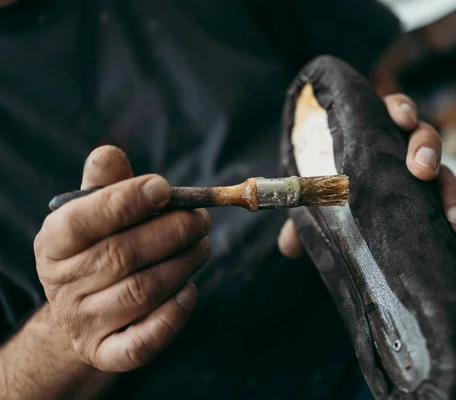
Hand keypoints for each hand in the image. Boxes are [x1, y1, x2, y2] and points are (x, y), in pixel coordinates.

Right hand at [34, 146, 210, 371]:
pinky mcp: (106, 352)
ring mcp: (83, 322)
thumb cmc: (99, 246)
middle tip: (201, 220)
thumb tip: (110, 154)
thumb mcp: (94, 212)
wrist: (86, 308)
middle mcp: (63, 285)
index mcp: (54, 242)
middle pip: (122, 255)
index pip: (83, 220)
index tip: (164, 187)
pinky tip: (190, 292)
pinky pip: (141, 343)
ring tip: (203, 245)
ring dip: (183, 265)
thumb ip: (106, 184)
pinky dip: (172, 317)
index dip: (126, 201)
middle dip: (172, 232)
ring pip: (142, 293)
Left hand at [278, 94, 455, 257]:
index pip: (394, 112)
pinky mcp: (437, 203)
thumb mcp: (321, 199)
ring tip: (452, 219)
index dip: (401, 110)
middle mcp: (406, 152)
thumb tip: (288, 245)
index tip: (402, 119)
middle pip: (426, 136)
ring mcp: (426, 178)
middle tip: (422, 169)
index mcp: (377, 138)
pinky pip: (454, 205)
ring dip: (451, 193)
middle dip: (427, 148)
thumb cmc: (338, 194)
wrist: (360, 225)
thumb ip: (306, 212)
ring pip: (446, 174)